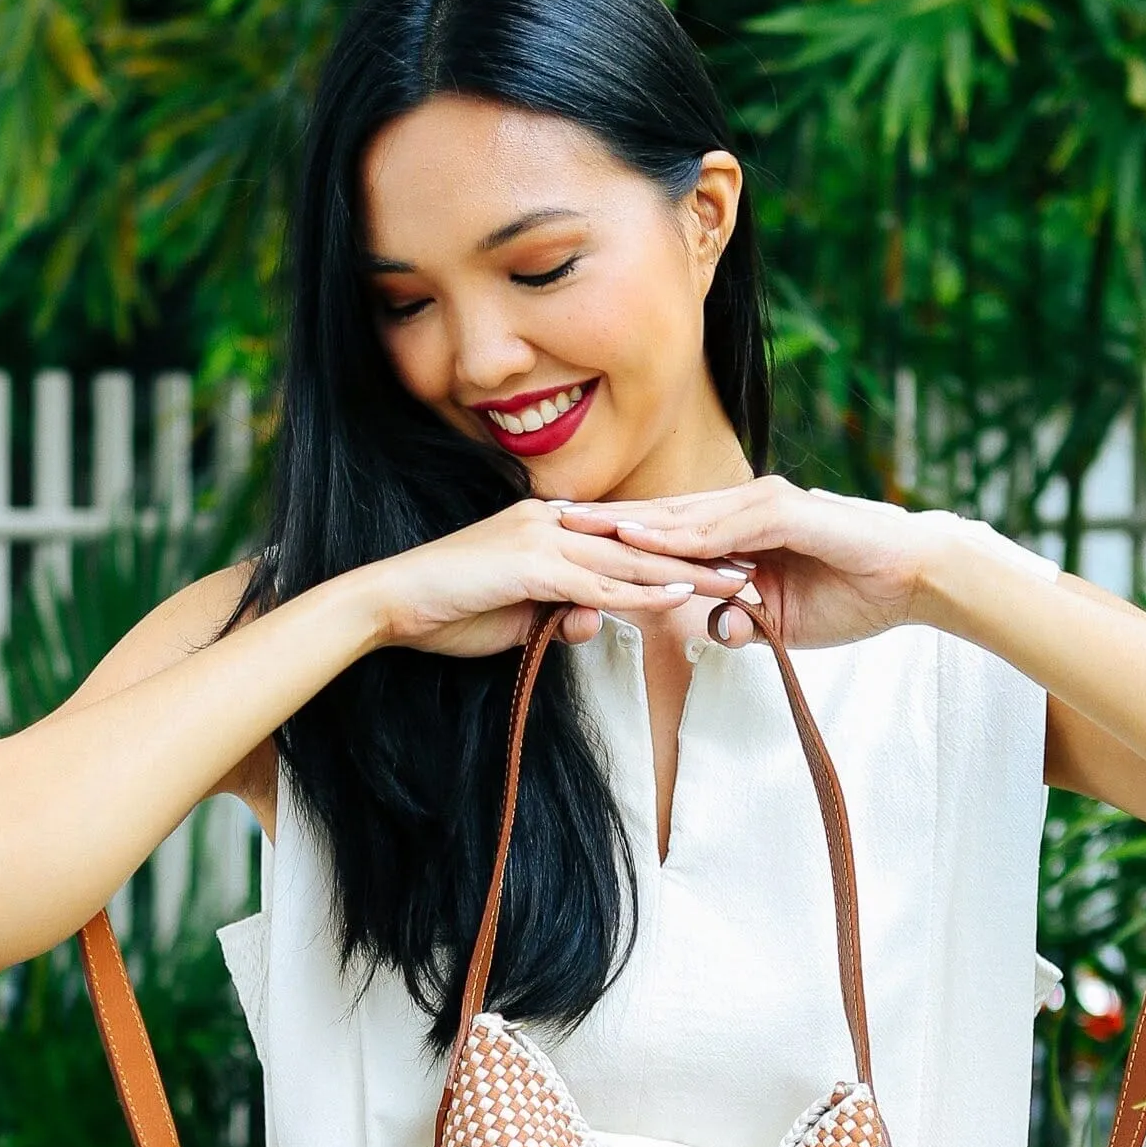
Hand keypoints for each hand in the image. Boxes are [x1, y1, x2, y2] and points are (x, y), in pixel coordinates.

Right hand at [365, 498, 751, 660]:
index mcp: (551, 528)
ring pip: (631, 557)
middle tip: (755, 562)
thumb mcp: (515, 618)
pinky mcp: (532, 565)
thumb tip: (591, 624)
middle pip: (643, 540)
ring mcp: (544, 539)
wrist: (390, 604)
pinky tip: (680, 596)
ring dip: (688, 571)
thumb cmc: (446, 611)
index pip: (628, 539)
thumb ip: (557, 615)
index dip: (679, 550)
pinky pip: (599, 582)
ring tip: (738, 581)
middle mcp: (554, 522)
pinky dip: (641, 590)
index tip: (724, 562)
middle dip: (702, 554)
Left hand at [554, 480, 947, 650]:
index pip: (668, 532)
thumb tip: (714, 627)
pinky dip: (685, 534)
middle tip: (550, 522)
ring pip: (685, 514)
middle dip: (607, 520)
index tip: (567, 545)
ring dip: (633, 522)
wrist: (915, 577)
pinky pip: (725, 525)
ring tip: (583, 529)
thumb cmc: (856, 594)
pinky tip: (648, 541)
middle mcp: (747, 507)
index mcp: (742, 529)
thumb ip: (746, 618)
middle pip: (663, 514)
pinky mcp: (788, 511)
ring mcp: (766, 504)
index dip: (618, 538)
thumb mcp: (784, 618)